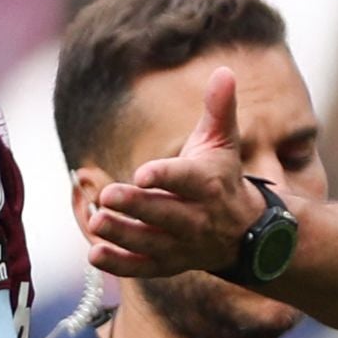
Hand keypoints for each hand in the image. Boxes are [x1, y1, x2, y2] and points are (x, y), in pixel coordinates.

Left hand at [89, 67, 260, 280]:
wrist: (242, 231)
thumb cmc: (222, 175)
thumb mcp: (223, 141)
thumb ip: (218, 108)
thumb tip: (223, 70)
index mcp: (207, 183)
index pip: (186, 180)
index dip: (165, 177)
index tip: (142, 173)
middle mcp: (196, 217)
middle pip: (165, 213)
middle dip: (137, 206)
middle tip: (106, 195)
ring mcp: (182, 244)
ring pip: (151, 242)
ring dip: (123, 234)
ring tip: (95, 221)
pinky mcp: (169, 263)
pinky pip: (144, 267)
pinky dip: (121, 264)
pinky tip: (94, 254)